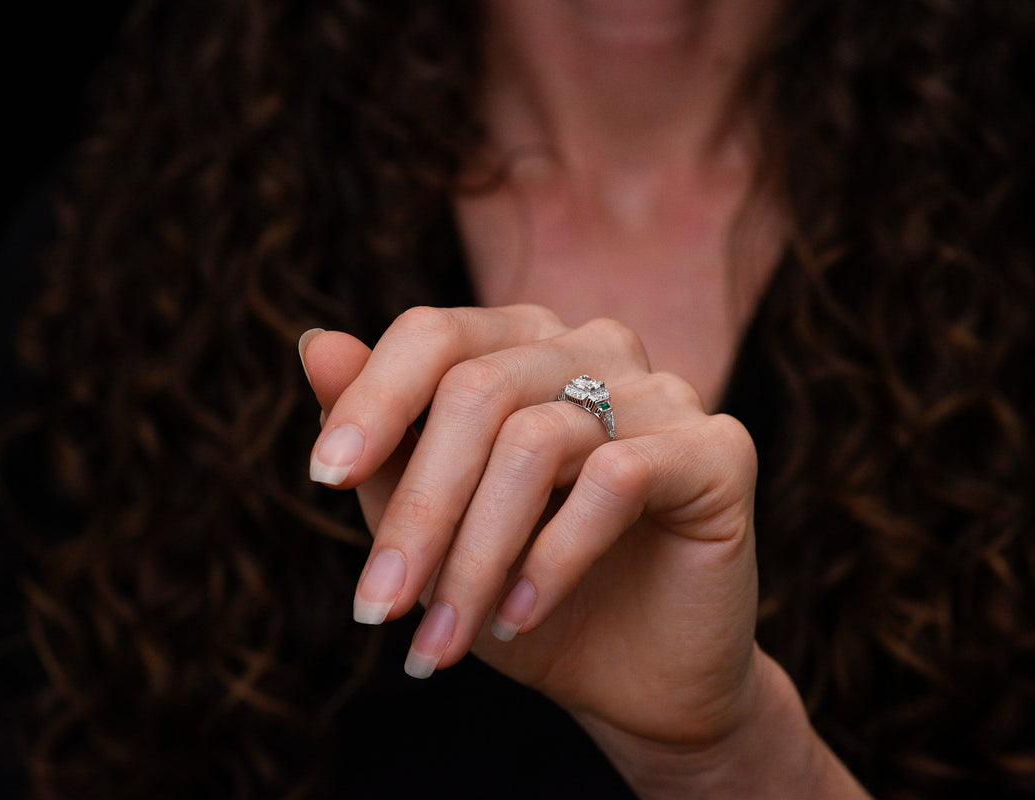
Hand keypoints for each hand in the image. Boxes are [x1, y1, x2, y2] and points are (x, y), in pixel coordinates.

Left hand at [299, 304, 760, 750]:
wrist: (636, 680)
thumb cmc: (523, 594)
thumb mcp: (433, 526)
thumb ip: (384, 440)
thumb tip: (316, 344)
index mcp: (527, 348)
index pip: (437, 334)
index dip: (373, 399)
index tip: (323, 478)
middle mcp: (597, 349)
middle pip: (478, 391)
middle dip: (418, 511)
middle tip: (378, 609)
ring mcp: (665, 394)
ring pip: (537, 440)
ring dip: (474, 555)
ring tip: (444, 638)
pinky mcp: (719, 450)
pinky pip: (616, 479)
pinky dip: (553, 556)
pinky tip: (520, 615)